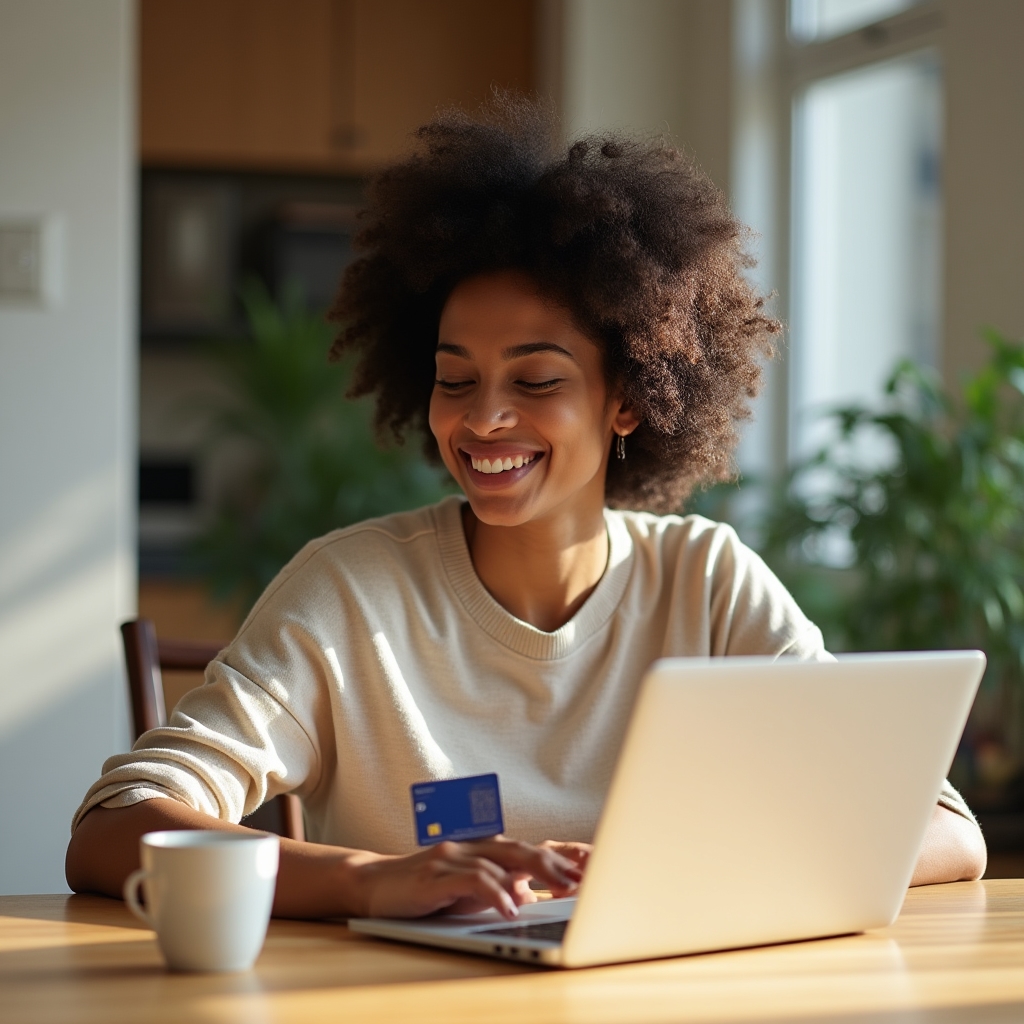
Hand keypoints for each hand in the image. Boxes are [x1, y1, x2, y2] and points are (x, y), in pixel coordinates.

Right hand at [349, 836, 583, 919]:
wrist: (373, 885)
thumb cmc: (422, 891)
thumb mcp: (465, 890)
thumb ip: (495, 887)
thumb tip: (529, 895)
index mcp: (479, 848)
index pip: (524, 848)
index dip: (555, 856)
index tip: (584, 869)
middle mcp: (468, 845)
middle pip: (518, 849)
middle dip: (553, 864)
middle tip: (581, 879)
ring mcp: (451, 856)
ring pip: (499, 860)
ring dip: (532, 876)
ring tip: (558, 891)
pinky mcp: (435, 874)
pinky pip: (472, 879)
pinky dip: (494, 892)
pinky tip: (509, 908)